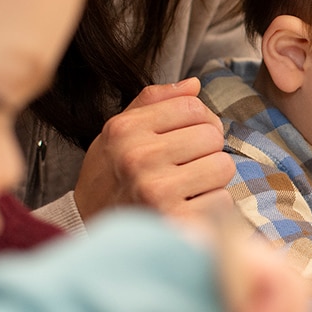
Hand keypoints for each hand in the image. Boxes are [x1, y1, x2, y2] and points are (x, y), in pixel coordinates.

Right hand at [74, 77, 235, 219]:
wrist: (88, 227)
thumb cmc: (110, 176)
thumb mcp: (118, 132)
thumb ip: (154, 102)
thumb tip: (194, 84)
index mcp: (125, 129)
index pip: (193, 106)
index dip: (198, 120)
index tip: (186, 137)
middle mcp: (139, 157)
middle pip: (213, 135)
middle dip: (205, 150)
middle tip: (183, 167)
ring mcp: (157, 191)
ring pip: (223, 166)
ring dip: (211, 178)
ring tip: (186, 187)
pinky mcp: (175, 221)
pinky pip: (222, 200)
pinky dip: (211, 206)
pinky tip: (187, 208)